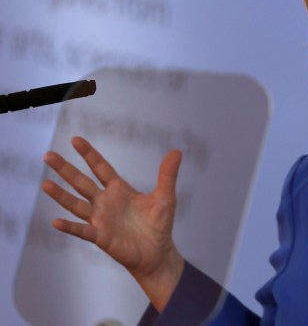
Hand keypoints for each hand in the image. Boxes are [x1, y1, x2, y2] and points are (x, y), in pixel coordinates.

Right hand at [42, 136, 184, 310]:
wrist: (157, 253)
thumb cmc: (159, 224)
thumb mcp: (166, 197)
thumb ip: (167, 175)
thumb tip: (177, 152)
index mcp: (119, 190)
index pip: (101, 168)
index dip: (89, 154)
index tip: (75, 140)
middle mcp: (105, 202)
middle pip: (81, 182)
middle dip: (65, 169)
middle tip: (48, 155)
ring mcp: (100, 220)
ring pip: (76, 204)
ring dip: (61, 195)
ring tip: (45, 183)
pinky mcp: (101, 237)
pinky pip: (83, 231)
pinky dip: (70, 227)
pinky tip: (56, 222)